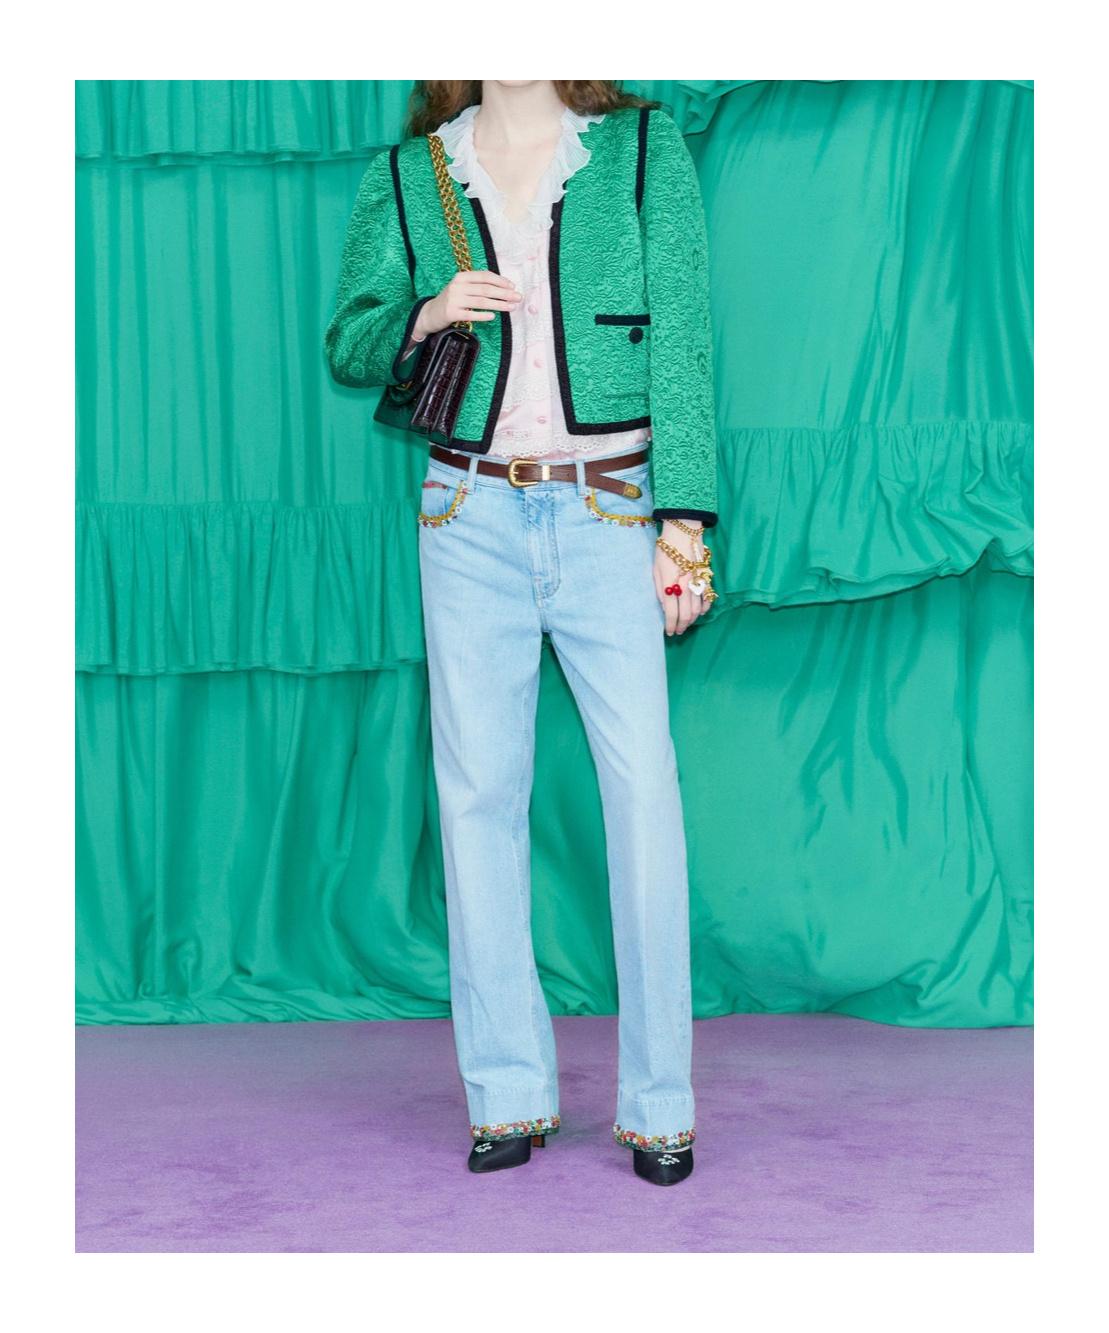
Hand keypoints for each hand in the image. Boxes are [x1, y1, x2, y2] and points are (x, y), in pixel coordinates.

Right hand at [415, 270, 521, 337]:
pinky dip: (483, 315)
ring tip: (512, 308)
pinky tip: (493, 317)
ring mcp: (454, 299)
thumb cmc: (452, 301)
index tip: (513, 287)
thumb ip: (478, 286)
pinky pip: (471, 314)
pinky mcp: (451, 313)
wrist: (430, 313)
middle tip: (518, 298)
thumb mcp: (462, 288)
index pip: (485, 276)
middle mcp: (457, 286)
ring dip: (499, 305)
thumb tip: (504, 288)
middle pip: (486, 289)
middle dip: (504, 293)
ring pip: (481, 301)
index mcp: (462, 277)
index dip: (500, 281)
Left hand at [653, 520, 707, 635]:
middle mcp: (685, 585)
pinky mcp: (706, 577)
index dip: (670, 625)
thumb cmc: (665, 549)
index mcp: (670, 583)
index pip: (671, 612)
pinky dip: (705, 608)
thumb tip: (664, 605)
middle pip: (686, 614)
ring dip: (692, 620)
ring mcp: (698, 582)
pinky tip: (700, 612)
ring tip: (686, 624)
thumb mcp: (655, 569)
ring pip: (698, 609)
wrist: (683, 530)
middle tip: (678, 631)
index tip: (669, 632)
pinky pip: (708, 598)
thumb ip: (660, 589)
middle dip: (681, 626)